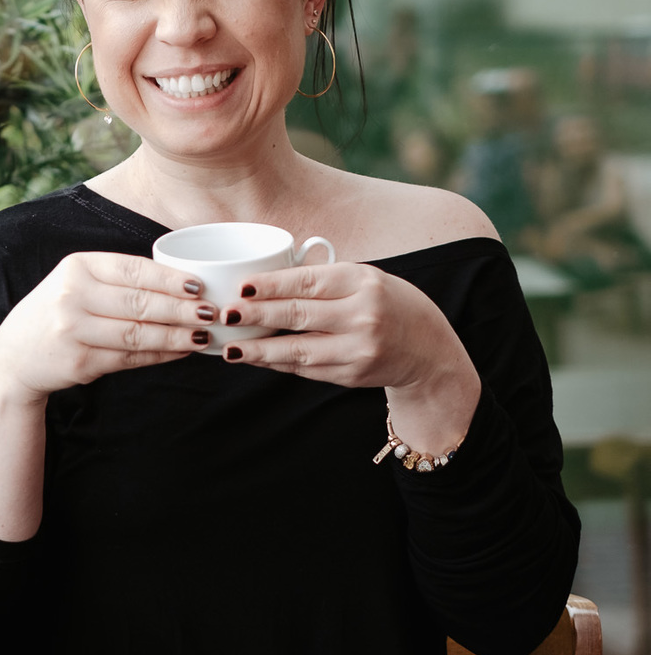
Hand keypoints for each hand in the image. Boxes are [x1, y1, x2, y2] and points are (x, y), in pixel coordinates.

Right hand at [0, 251, 213, 401]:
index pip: (133, 269)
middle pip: (139, 303)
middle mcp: (72, 296)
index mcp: (77, 267)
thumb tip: (182, 282)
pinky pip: (129, 359)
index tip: (200, 285)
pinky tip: (180, 352)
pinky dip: (159, 356)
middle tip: (212, 312)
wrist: (15, 355)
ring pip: (138, 334)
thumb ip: (119, 279)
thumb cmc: (60, 311)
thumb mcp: (78, 282)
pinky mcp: (79, 362)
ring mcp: (74, 331)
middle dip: (181, 309)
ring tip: (203, 335)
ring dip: (176, 336)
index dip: (169, 278)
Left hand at [218, 260, 479, 453]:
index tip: (241, 286)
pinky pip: (305, 369)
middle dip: (257, 316)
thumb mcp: (366, 279)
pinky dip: (277, 364)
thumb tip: (265, 279)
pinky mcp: (351, 375)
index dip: (271, 285)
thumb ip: (324, 280)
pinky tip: (255, 358)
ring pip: (297, 350)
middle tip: (226, 314)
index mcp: (363, 281)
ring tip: (229, 347)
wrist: (429, 351)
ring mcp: (357, 349)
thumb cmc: (389, 304)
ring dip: (259, 350)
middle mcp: (362, 315)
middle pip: (298, 315)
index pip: (309, 282)